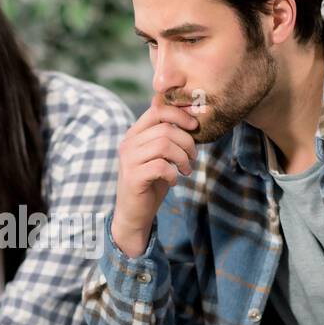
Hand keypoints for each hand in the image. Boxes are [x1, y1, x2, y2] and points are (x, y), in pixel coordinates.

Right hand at [111, 91, 198, 256]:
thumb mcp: (160, 156)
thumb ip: (168, 137)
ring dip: (182, 158)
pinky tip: (173, 181)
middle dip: (187, 142)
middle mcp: (128, 143)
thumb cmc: (151, 183)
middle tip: (193, 158)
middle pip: (165, 129)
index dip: (180, 115)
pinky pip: (161, 166)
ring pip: (164, 145)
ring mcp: (129, 160)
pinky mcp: (133, 177)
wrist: (135, 214)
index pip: (157, 110)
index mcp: (134, 134)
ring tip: (186, 170)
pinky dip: (173, 174)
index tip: (195, 127)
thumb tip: (191, 117)